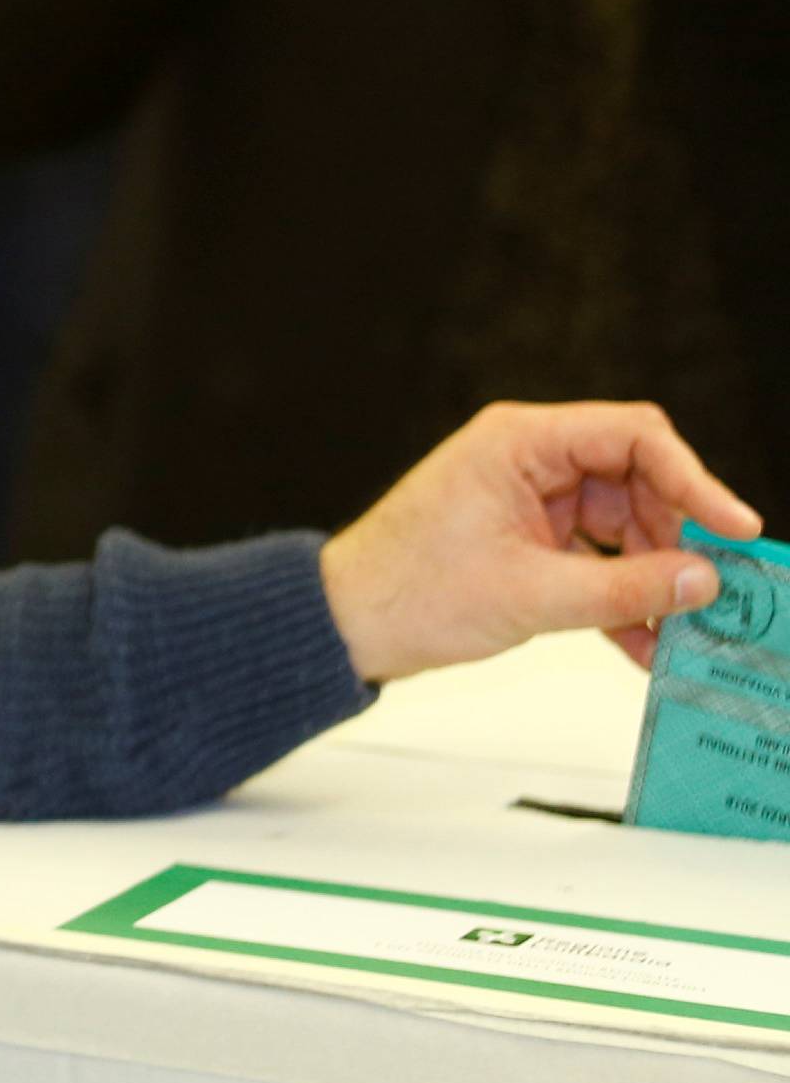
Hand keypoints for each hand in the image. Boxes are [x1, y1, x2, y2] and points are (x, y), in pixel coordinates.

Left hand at [320, 399, 762, 684]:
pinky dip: (619, 597)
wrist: (346, 622)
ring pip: (620, 526)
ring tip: (686, 633)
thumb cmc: (412, 591)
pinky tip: (648, 646)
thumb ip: (625, 589)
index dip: (694, 478)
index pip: (633, 436)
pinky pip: (592, 559)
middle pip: (635, 481)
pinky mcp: (526, 539)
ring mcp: (528, 499)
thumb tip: (704, 581)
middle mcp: (528, 458)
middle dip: (677, 539)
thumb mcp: (532, 595)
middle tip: (716, 594)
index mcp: (520, 442)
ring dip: (652, 579)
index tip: (736, 528)